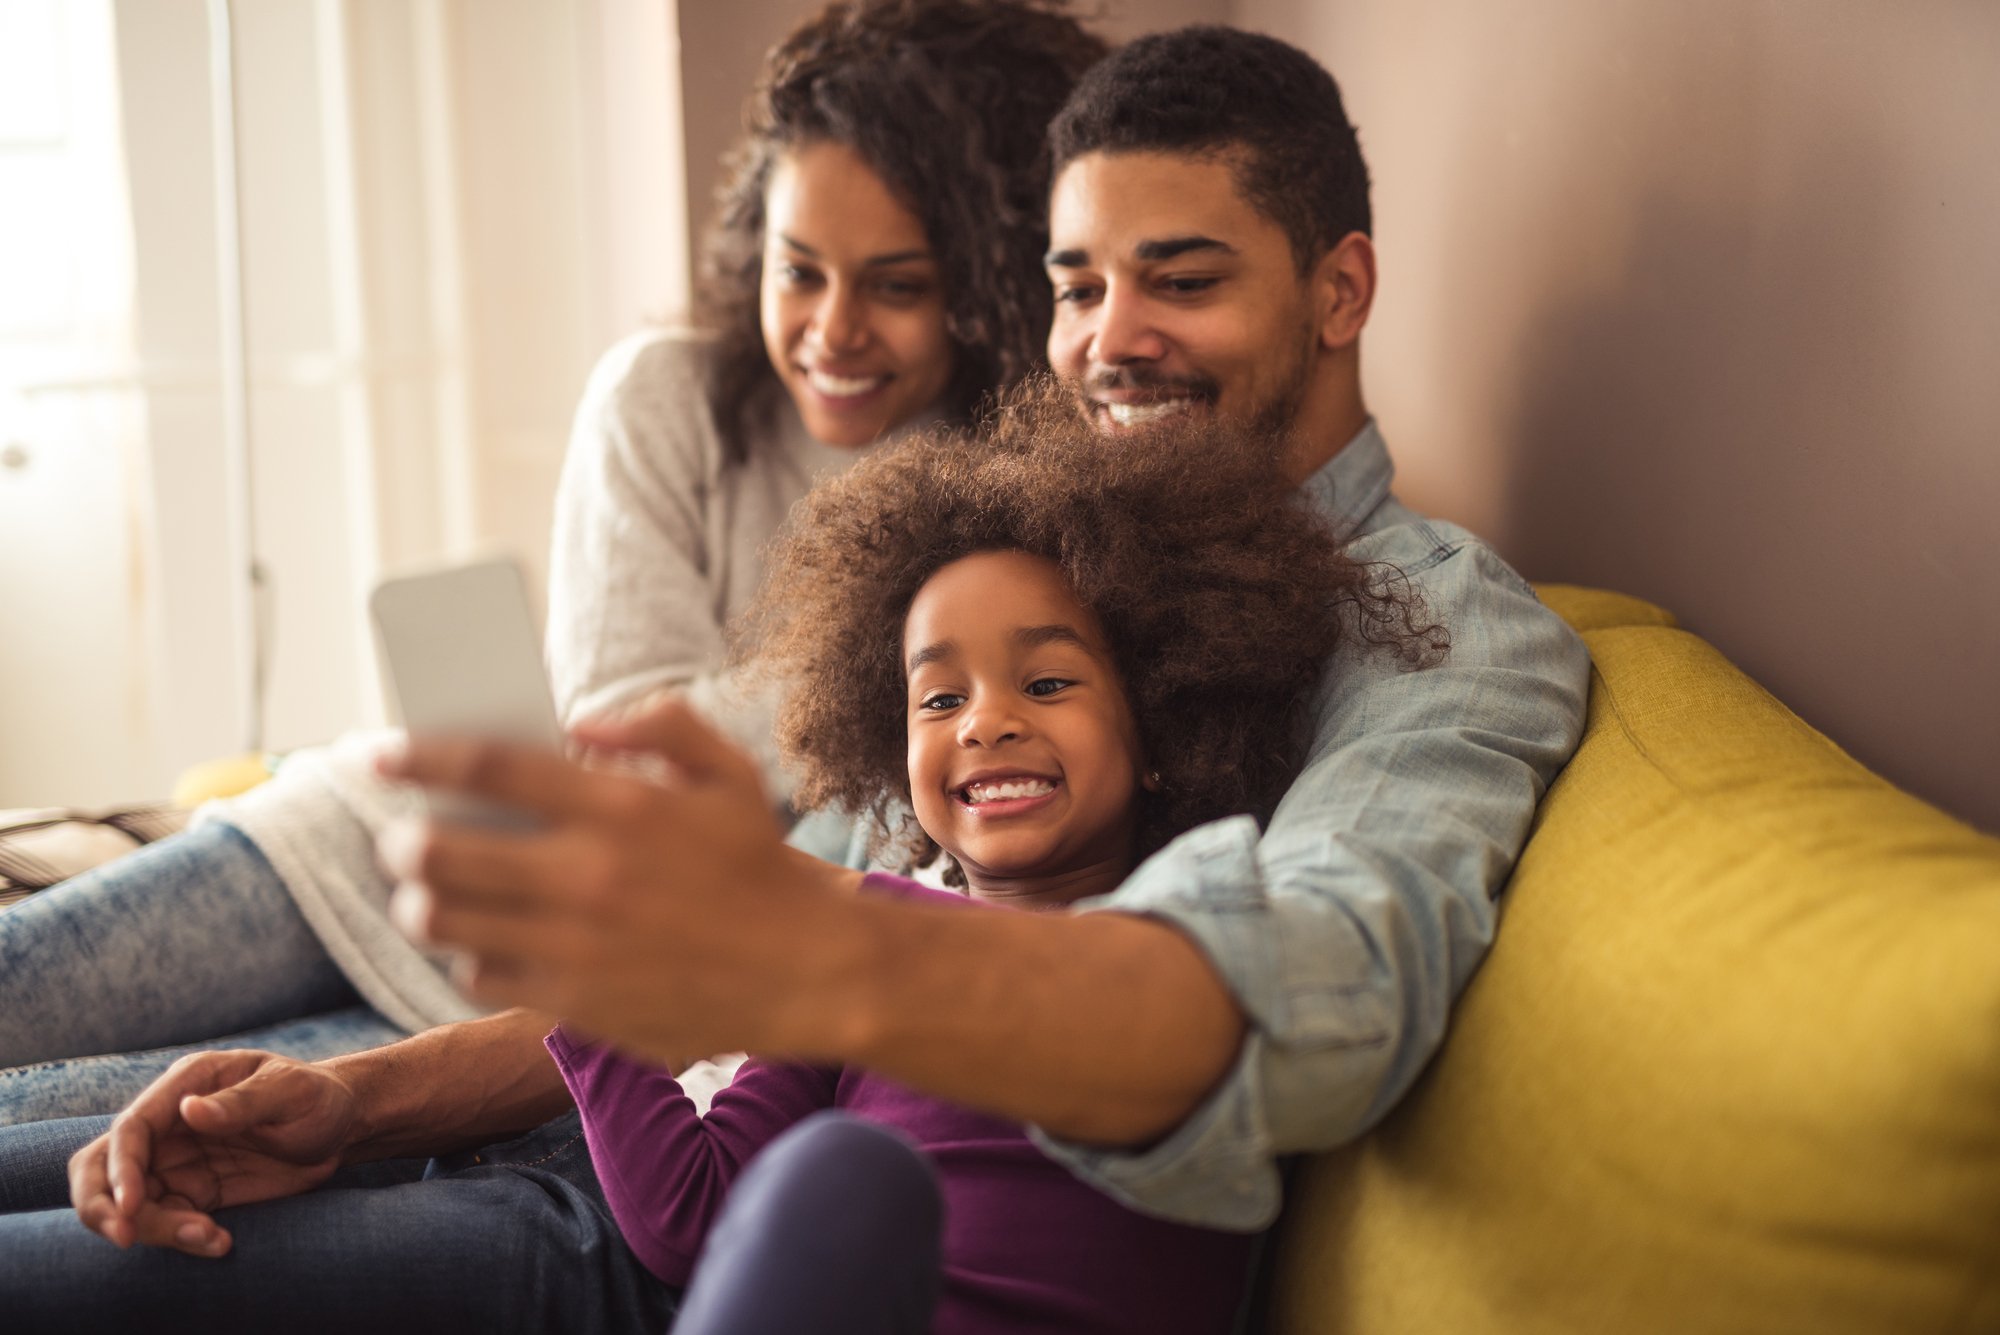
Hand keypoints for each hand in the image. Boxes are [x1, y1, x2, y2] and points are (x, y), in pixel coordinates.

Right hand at [69, 1049, 356, 1256]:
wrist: (341, 1127)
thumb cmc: (316, 1097)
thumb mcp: (292, 1091)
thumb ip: (244, 1101)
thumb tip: (189, 1110)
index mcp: (188, 1084)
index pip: (133, 1127)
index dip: (122, 1167)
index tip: (132, 1205)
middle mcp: (170, 1124)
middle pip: (102, 1166)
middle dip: (101, 1204)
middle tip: (126, 1236)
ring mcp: (176, 1161)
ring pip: (130, 1202)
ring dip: (153, 1229)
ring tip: (208, 1238)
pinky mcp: (192, 1193)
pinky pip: (166, 1221)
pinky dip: (182, 1238)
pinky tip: (220, 1242)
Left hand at [377, 698, 864, 1065]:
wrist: (807, 972)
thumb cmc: (760, 868)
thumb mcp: (730, 773)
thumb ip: (662, 725)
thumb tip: (580, 724)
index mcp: (621, 806)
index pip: (487, 766)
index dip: (418, 755)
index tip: (376, 752)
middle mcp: (588, 875)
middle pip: (441, 853)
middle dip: (402, 843)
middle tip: (398, 840)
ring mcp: (576, 946)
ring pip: (446, 923)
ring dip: (419, 905)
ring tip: (422, 896)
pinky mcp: (577, 1004)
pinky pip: (482, 978)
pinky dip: (466, 960)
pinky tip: (477, 947)